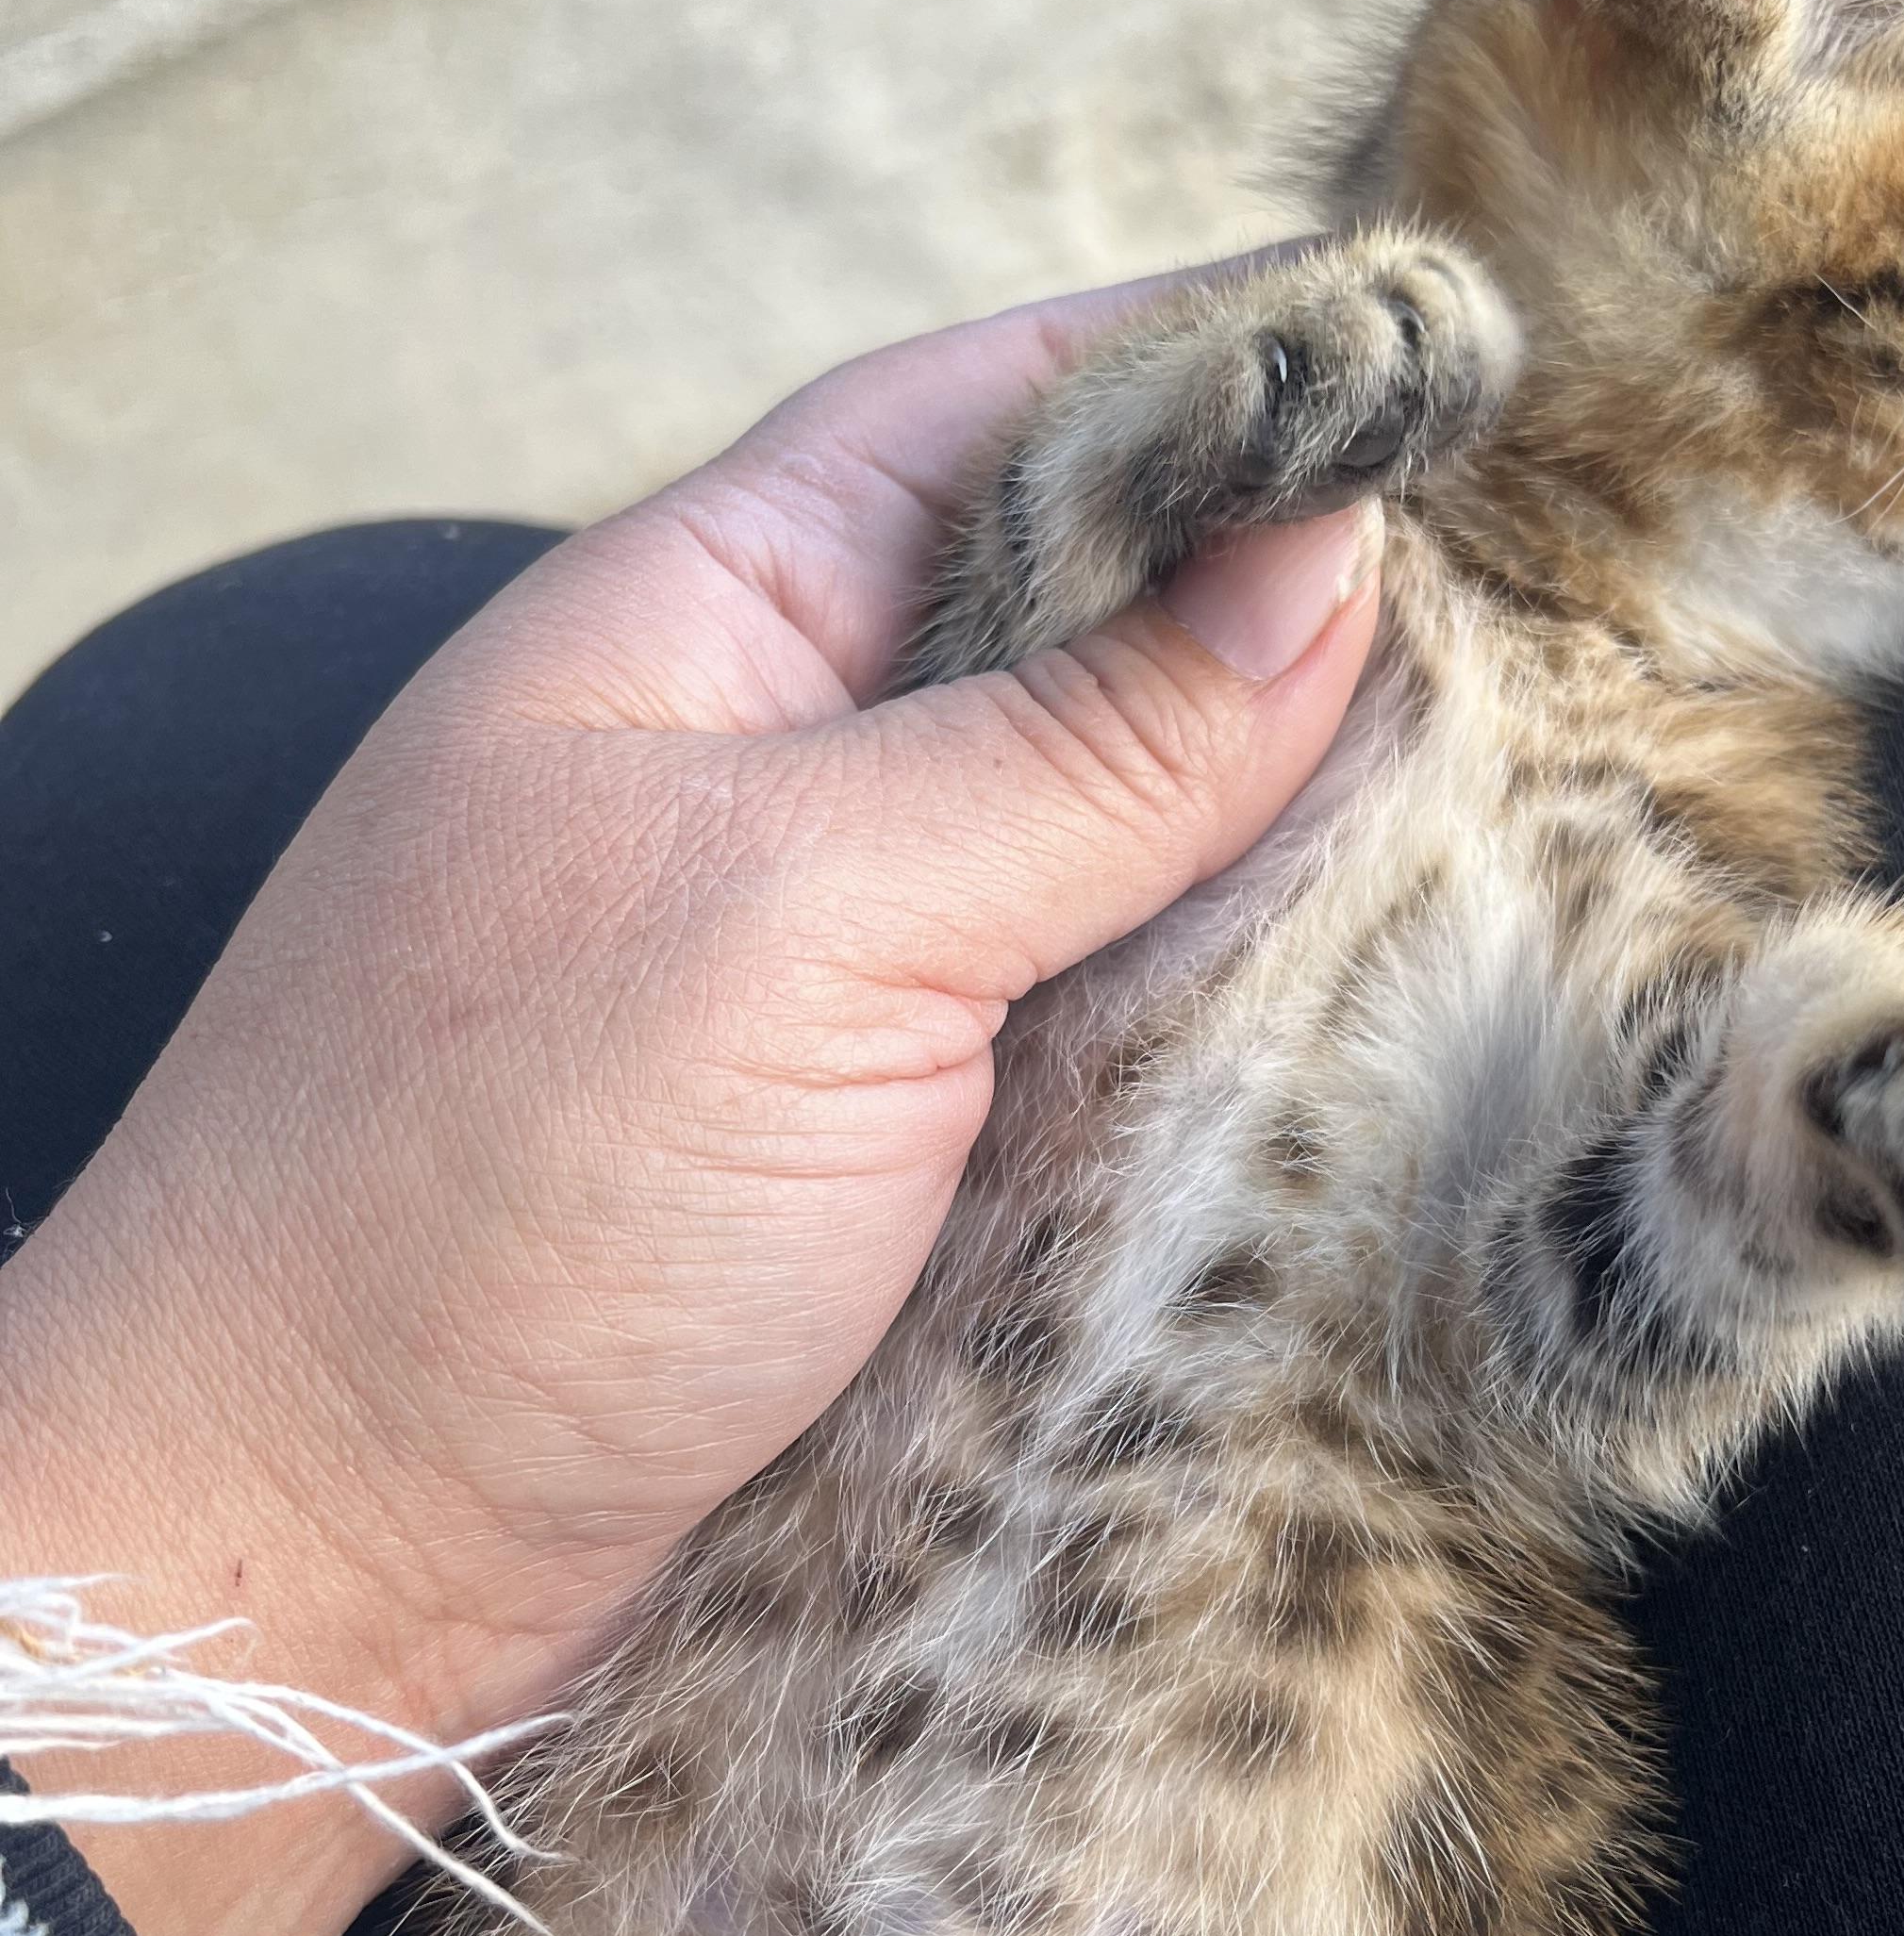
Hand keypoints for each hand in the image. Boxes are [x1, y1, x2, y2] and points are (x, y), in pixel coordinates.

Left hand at [0, 275, 1383, 1935]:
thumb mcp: (801, 919)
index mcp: (712, 623)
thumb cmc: (474, 1206)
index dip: (1218, 367)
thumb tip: (1326, 560)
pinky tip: (1392, 1016)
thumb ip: (1077, 747)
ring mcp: (850, 974)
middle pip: (1090, 629)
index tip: (1440, 361)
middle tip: (1549, 621)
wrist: (322, 1573)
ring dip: (1295, 842)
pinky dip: (1247, 1028)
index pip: (1002, 408)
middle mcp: (790, 773)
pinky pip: (1116, 1043)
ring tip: (1530, 808)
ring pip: (1127, 847)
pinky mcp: (905, 1160)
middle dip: (1296, 617)